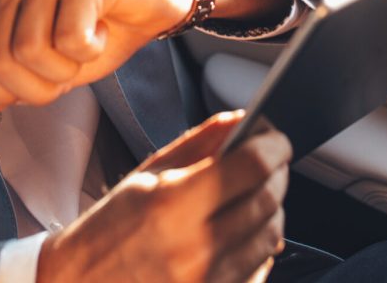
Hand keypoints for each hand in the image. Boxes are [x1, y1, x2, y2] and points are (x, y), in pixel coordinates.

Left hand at [0, 0, 193, 120]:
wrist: (153, 2)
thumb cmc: (98, 32)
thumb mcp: (46, 71)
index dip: (1, 92)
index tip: (40, 81)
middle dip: (40, 85)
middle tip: (71, 66)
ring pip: (30, 51)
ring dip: (68, 68)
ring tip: (88, 45)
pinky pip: (70, 38)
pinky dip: (92, 50)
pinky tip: (103, 29)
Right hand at [38, 111, 290, 282]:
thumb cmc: (108, 231)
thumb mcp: (146, 174)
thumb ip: (199, 143)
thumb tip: (242, 119)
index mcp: (172, 204)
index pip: (251, 167)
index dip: (274, 146)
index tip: (278, 138)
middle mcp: (195, 249)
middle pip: (268, 201)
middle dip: (277, 174)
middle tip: (271, 160)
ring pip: (270, 238)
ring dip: (272, 209)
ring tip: (256, 193)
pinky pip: (258, 272)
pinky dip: (259, 246)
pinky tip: (243, 231)